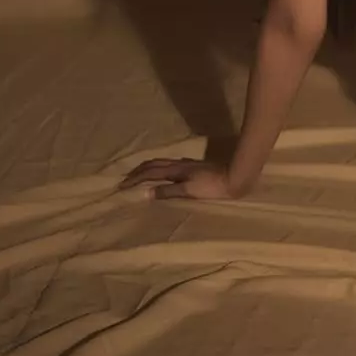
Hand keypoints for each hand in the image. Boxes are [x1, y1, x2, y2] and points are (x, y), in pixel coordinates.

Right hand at [118, 157, 236, 199]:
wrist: (234, 177)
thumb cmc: (212, 187)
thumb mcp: (188, 191)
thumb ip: (168, 192)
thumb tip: (147, 192)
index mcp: (175, 170)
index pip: (150, 173)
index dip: (135, 179)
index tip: (121, 186)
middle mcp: (178, 165)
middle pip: (153, 164)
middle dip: (137, 171)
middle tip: (125, 179)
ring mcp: (186, 165)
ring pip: (160, 163)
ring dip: (147, 168)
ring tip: (138, 175)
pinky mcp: (192, 167)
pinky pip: (168, 165)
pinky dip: (157, 168)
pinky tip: (160, 174)